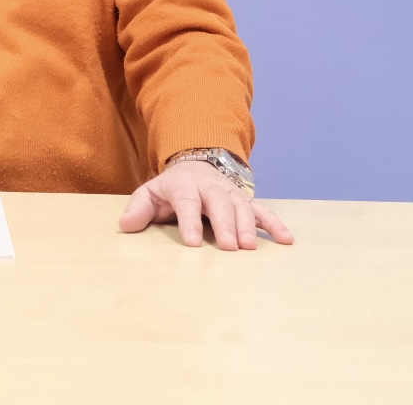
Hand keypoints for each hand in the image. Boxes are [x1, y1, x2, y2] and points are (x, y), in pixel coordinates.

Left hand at [119, 159, 294, 249]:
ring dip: (248, 226)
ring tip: (250, 247)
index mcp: (184, 186)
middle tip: (229, 247)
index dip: (189, 222)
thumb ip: (138, 209)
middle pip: (219, 204)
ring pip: (242, 206)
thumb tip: (125, 226)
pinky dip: (275, 223)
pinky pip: (262, 210)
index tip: (194, 242)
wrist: (194, 165)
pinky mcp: (245, 200)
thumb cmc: (170, 188)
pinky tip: (286, 239)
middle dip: (224, 225)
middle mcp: (210, 187)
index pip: (187, 203)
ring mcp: (230, 192)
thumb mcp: (149, 193)